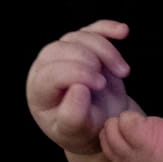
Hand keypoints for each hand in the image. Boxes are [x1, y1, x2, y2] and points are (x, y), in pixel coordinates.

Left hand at [26, 20, 138, 157]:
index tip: (99, 86)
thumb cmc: (84, 131)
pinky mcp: (84, 47)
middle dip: (88, 60)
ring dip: (105, 50)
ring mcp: (64, 54)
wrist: (101, 124)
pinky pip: (92, 30)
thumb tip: (78, 88)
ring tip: (123, 71)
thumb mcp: (76, 133)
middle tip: (105, 82)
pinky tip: (123, 32)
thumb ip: (73, 116)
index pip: (51, 74)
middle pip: (61, 49)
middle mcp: (46, 69)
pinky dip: (108, 28)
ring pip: (79, 36)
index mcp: (39, 92)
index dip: (76, 74)